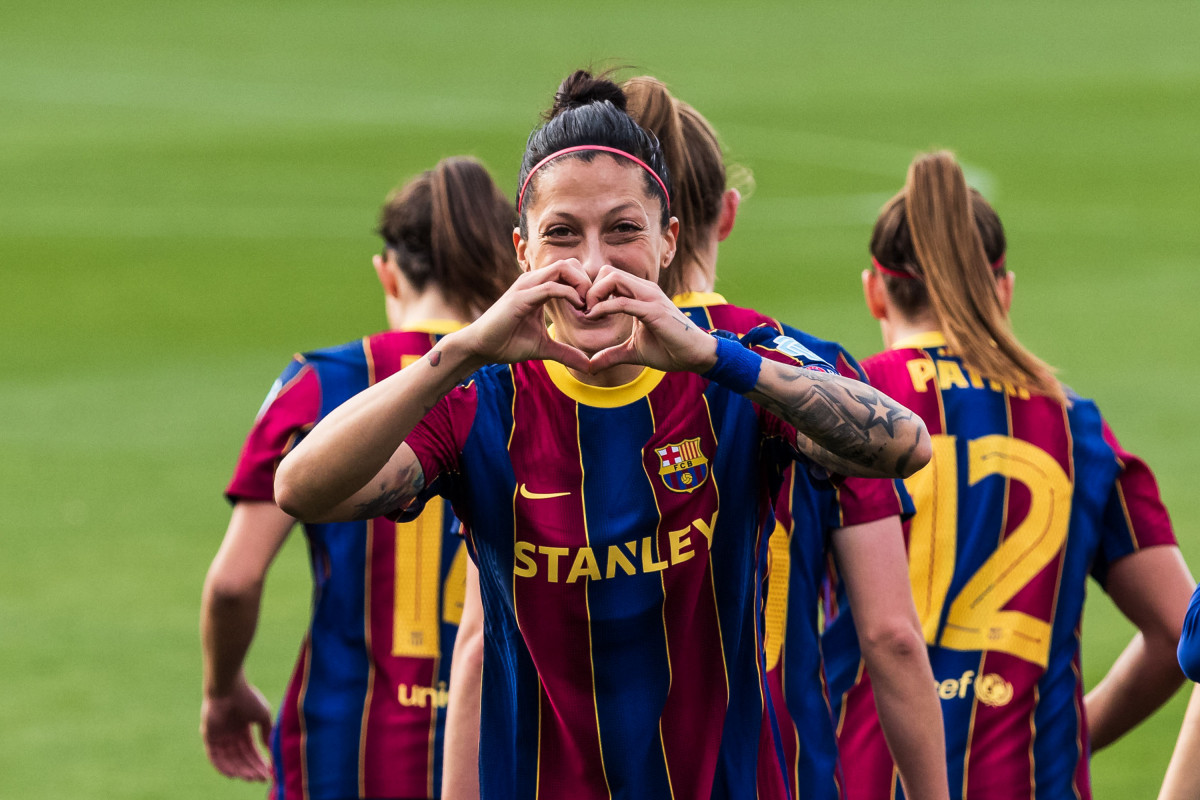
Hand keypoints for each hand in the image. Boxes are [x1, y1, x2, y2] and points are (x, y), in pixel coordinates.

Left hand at [201, 677, 272, 781]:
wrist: (229, 687)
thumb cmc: (247, 697)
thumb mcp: (262, 716)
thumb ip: (266, 732)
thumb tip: (270, 749)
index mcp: (243, 729)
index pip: (251, 751)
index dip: (260, 762)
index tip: (269, 772)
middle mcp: (230, 735)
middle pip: (241, 758)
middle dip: (251, 769)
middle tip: (261, 779)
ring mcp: (219, 736)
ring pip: (229, 759)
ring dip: (240, 770)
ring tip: (251, 778)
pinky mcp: (208, 736)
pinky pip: (214, 756)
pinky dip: (223, 767)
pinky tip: (234, 775)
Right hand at [457, 260, 591, 371]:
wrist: (480, 347)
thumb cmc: (507, 343)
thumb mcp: (544, 347)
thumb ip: (566, 352)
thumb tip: (588, 366)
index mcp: (539, 287)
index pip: (569, 271)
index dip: (586, 286)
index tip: (593, 309)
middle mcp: (533, 281)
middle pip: (569, 263)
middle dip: (587, 282)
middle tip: (593, 306)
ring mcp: (526, 286)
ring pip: (562, 268)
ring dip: (581, 285)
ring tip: (586, 307)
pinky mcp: (521, 297)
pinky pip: (551, 287)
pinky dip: (569, 295)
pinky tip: (577, 309)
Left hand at [583, 266, 718, 373]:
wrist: (695, 355)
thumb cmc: (669, 349)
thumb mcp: (633, 352)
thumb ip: (611, 355)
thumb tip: (590, 367)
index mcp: (640, 293)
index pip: (609, 277)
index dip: (592, 291)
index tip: (585, 312)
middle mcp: (645, 289)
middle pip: (607, 271)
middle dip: (590, 289)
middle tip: (584, 311)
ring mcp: (650, 297)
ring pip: (613, 279)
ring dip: (594, 295)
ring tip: (589, 314)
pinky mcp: (654, 310)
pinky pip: (622, 302)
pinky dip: (603, 308)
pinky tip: (594, 318)